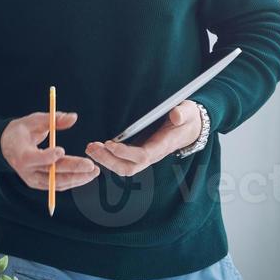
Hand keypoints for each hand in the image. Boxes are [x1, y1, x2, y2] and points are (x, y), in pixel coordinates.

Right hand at [0, 110, 97, 191]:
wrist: (7, 146)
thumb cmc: (21, 131)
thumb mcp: (33, 121)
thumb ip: (53, 120)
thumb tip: (73, 117)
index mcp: (20, 153)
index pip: (32, 158)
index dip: (47, 156)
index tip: (62, 150)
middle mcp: (26, 170)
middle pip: (50, 172)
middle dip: (73, 169)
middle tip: (91, 166)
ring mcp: (32, 180)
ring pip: (57, 183)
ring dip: (77, 179)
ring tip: (93, 172)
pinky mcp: (39, 184)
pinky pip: (57, 186)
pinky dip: (72, 182)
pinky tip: (85, 176)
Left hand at [87, 101, 202, 176]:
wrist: (189, 128)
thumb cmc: (187, 118)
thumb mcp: (188, 111)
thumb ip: (183, 112)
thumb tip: (176, 116)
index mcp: (163, 145)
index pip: (143, 155)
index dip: (125, 153)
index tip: (109, 143)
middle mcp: (152, 155)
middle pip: (129, 167)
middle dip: (109, 160)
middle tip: (91, 147)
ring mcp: (144, 156)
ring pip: (123, 167)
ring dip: (105, 160)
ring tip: (90, 148)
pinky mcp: (137, 153)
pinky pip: (121, 162)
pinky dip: (107, 158)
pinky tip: (95, 148)